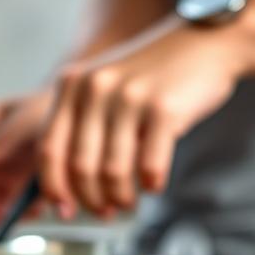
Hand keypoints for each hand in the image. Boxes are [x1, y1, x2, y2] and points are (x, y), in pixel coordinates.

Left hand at [39, 18, 245, 217]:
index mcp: (72, 85)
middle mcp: (95, 87)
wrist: (206, 43)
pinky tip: (154, 184)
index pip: (48, 150)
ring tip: (129, 202)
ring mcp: (129, 97)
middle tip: (106, 212)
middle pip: (79, 168)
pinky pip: (149, 167)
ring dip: (121, 198)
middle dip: (92, 200)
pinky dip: (151, 185)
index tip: (66, 209)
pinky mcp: (164, 108)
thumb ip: (80, 130)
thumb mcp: (104, 90)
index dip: (55, 188)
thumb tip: (64, 195)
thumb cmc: (153, 78)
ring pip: (111, 172)